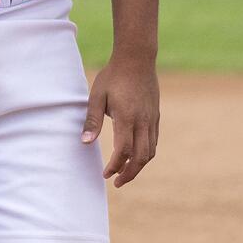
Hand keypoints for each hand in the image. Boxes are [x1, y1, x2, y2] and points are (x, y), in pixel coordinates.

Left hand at [82, 55, 159, 187]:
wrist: (137, 59)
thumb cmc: (113, 76)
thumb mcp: (96, 96)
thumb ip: (92, 120)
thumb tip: (86, 143)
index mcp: (126, 117)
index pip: (123, 151)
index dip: (115, 166)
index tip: (105, 174)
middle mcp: (143, 121)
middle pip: (141, 157)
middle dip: (129, 174)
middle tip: (117, 182)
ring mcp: (152, 119)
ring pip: (150, 152)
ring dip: (139, 166)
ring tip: (125, 173)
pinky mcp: (156, 116)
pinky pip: (154, 141)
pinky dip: (146, 154)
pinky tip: (135, 157)